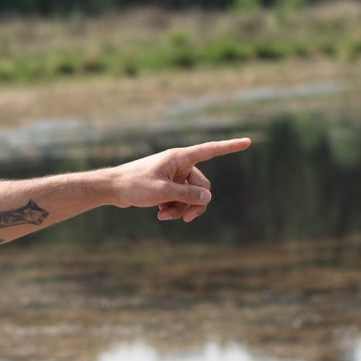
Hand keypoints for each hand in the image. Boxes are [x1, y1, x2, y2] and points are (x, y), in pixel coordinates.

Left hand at [107, 138, 250, 222]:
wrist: (112, 188)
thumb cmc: (134, 184)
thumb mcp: (163, 192)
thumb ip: (187, 195)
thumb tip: (208, 199)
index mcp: (180, 158)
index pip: (210, 150)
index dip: (230, 146)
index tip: (248, 141)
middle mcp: (179, 164)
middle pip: (202, 186)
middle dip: (194, 204)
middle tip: (184, 219)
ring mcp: (173, 176)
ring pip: (190, 196)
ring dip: (181, 208)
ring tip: (165, 216)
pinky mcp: (167, 186)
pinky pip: (180, 199)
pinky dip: (173, 208)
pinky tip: (160, 215)